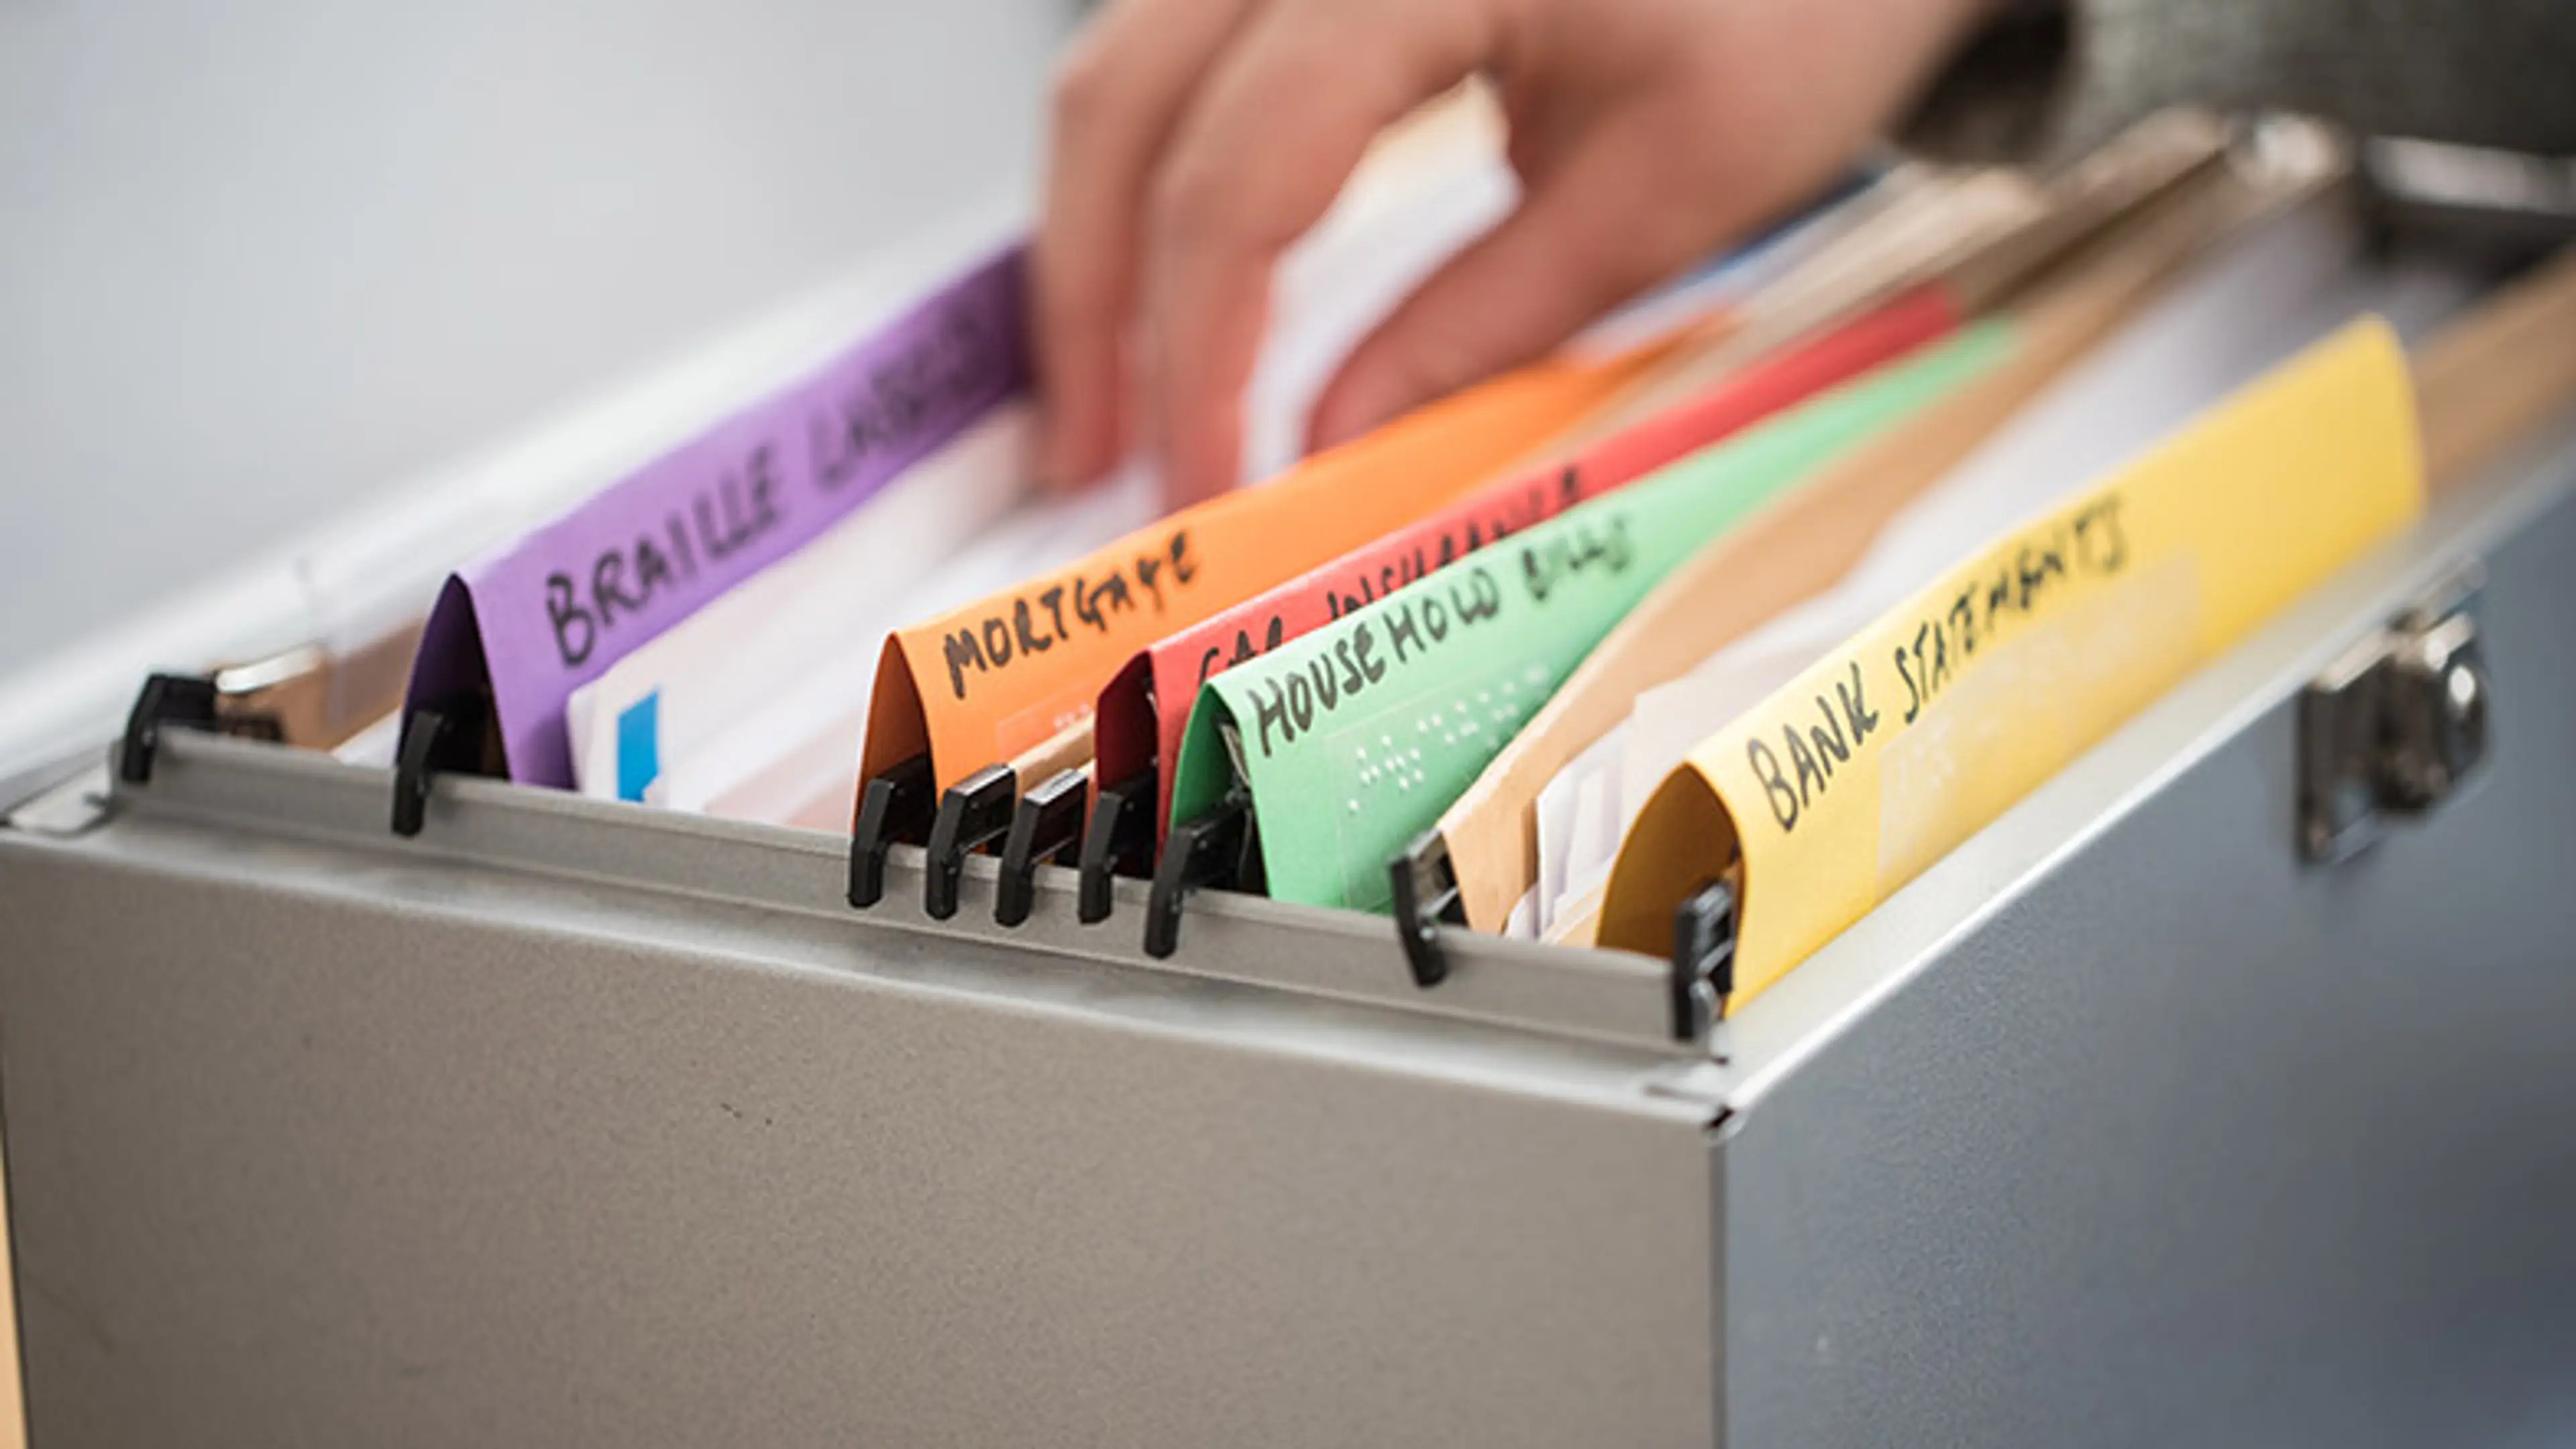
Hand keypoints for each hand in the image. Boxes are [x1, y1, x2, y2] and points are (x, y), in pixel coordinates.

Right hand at [1036, 0, 1999, 504]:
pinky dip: (1156, 174)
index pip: (1243, 177)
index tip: (1200, 491)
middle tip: (1102, 463)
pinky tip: (1168, 280)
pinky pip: (1182, 51)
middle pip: (1125, 105)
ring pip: (1125, 69)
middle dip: (1093, 302)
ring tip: (1119, 393)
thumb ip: (1479, 323)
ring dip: (1100, 236)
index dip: (1198, 354)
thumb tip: (1323, 456)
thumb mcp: (1662, 188)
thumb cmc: (1806, 3)